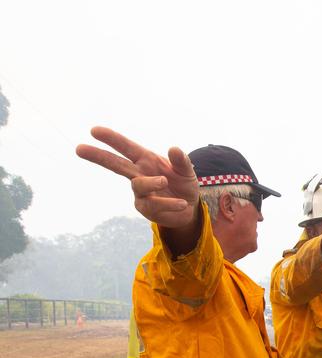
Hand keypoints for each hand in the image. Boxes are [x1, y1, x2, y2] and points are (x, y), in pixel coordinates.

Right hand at [76, 127, 198, 229]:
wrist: (189, 208)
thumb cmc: (183, 184)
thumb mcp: (187, 171)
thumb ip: (181, 161)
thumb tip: (174, 148)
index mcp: (146, 160)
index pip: (126, 147)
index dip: (111, 138)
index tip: (94, 130)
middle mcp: (139, 174)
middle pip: (115, 164)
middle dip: (98, 156)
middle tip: (79, 148)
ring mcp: (140, 192)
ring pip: (138, 185)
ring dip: (151, 182)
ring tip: (164, 181)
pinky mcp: (146, 209)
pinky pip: (155, 205)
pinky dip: (170, 204)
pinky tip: (182, 203)